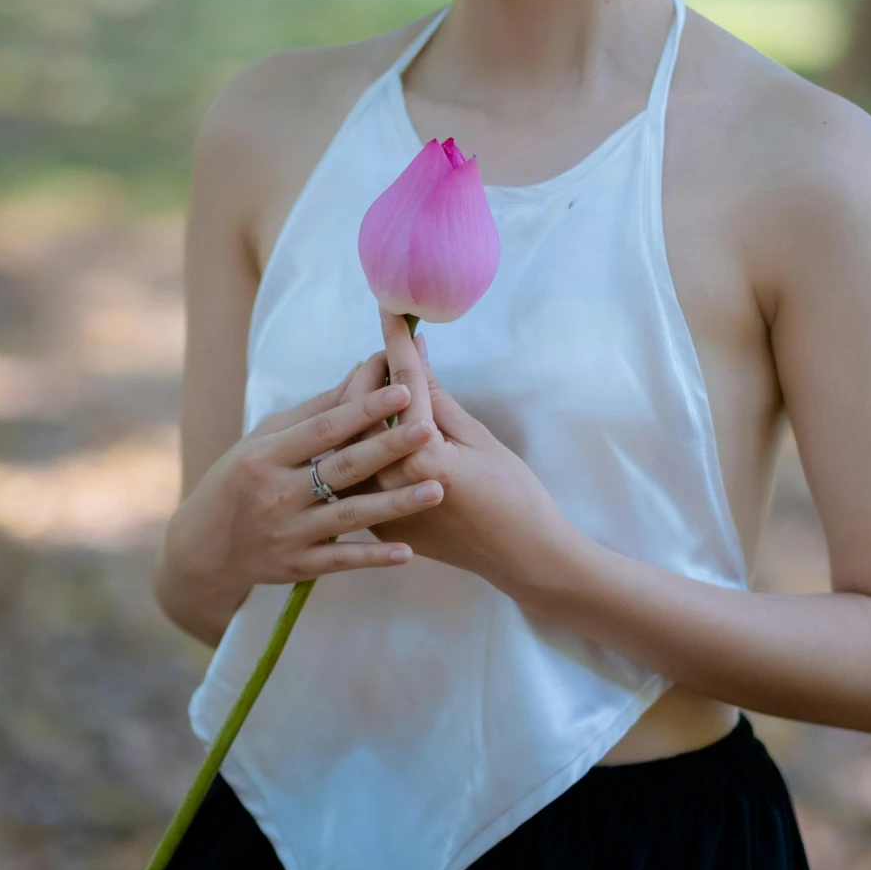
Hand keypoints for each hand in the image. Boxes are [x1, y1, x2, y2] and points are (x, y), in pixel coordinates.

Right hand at [165, 355, 445, 620]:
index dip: (363, 409)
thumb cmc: (239, 480)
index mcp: (266, 455)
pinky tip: (409, 550)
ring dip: (395, 503)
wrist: (203, 548)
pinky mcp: (298, 565)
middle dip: (387, 448)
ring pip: (350, 516)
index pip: (323, 428)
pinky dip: (374, 557)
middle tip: (429, 430)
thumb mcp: (262, 441)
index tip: (402, 389)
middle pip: (342, 468)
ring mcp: (288, 533)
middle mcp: (277, 494)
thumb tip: (363, 374)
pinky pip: (342, 561)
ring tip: (437, 489)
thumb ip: (313, 413)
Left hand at [367, 307, 576, 600]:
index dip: (395, 344)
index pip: (400, 386)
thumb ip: (437, 397)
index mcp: (420, 457)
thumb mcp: (479, 438)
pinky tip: (373, 429)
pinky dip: (360, 448)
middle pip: (361, 413)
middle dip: (370, 375)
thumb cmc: (514, 495)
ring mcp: (378, 509)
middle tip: (389, 355)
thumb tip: (413, 355)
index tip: (388, 310)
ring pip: (349, 446)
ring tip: (379, 390)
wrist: (521, 558)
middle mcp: (389, 483)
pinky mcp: (376, 527)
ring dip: (359, 412)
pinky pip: (354, 478)